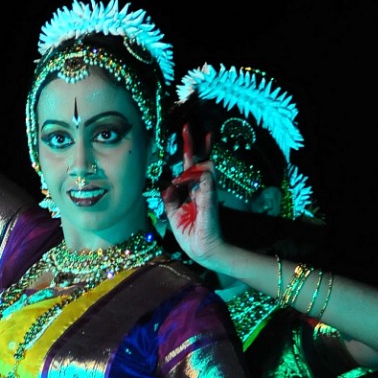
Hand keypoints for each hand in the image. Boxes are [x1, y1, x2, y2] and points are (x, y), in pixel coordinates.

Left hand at [162, 123, 226, 267]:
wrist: (203, 251)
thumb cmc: (190, 234)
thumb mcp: (173, 214)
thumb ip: (169, 198)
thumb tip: (167, 183)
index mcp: (193, 191)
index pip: (191, 166)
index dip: (189, 150)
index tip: (187, 133)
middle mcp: (202, 188)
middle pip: (199, 160)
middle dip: (192, 143)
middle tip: (187, 127)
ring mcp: (208, 191)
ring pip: (203, 165)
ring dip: (190, 160)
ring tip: (182, 162)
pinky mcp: (210, 197)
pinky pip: (203, 177)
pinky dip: (189, 176)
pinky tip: (179, 181)